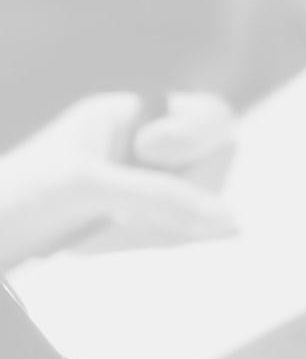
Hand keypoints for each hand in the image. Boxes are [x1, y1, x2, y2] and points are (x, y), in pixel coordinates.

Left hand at [0, 92, 235, 268]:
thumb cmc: (18, 198)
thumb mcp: (87, 185)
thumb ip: (161, 196)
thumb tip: (230, 220)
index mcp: (128, 117)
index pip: (210, 115)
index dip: (199, 135)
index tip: (153, 154)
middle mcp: (147, 152)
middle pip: (217, 165)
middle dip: (185, 190)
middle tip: (129, 205)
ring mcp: (150, 194)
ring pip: (204, 208)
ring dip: (165, 225)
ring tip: (109, 230)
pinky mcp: (147, 232)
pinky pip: (184, 237)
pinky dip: (158, 243)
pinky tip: (112, 243)